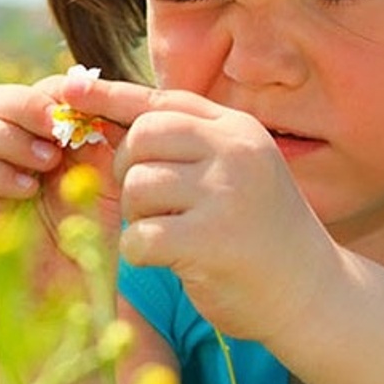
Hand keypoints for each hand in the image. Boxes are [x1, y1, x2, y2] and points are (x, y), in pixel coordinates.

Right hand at [0, 75, 122, 293]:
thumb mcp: (106, 171)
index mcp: (34, 135)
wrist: (74, 288)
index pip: (33, 90)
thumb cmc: (92, 230)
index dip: (57, 91)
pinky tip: (29, 190)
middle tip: (58, 127)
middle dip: (26, 105)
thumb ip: (102, 130)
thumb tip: (91, 86)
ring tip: (47, 162)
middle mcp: (1, 151)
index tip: (87, 107)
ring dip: (9, 138)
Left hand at [57, 77, 340, 342]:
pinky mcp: (211, 240)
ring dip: (139, 217)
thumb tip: (108, 116)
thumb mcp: (237, 173)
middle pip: (142, 138)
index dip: (110, 95)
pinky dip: (142, 253)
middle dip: (128, 171)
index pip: (162, 102)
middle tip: (147, 202)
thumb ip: (189, 145)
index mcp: (238, 130)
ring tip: (169, 234)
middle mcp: (234, 152)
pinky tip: (169, 261)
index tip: (69, 88)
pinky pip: (141, 237)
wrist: (314, 295)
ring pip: (137, 187)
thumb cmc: (262, 235)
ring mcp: (225, 193)